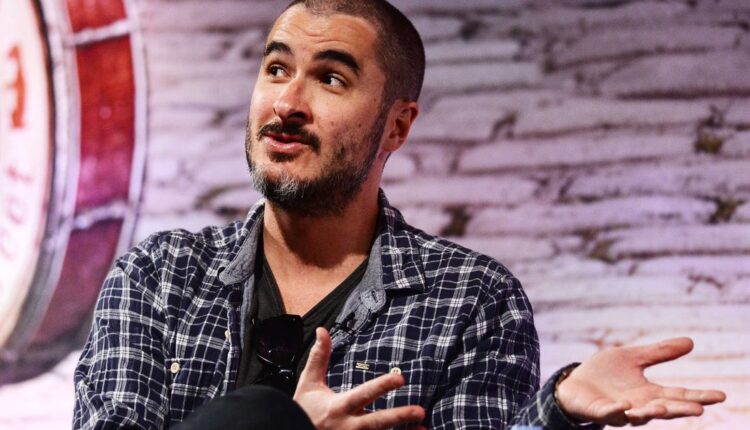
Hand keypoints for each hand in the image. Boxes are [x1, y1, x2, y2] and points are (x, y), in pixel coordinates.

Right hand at [293, 327, 425, 429]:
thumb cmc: (302, 411)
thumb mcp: (308, 383)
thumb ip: (319, 357)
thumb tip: (322, 330)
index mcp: (338, 407)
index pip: (363, 394)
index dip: (382, 386)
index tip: (400, 378)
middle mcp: (347, 427)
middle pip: (377, 423)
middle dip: (399, 417)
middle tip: (420, 412)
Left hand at [556, 337, 725, 425]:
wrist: (574, 383)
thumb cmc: (604, 373)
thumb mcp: (633, 358)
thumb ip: (659, 353)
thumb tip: (690, 342)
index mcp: (649, 393)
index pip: (678, 395)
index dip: (698, 396)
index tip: (720, 395)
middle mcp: (639, 405)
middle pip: (664, 409)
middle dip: (681, 410)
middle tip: (699, 409)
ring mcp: (620, 411)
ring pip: (639, 416)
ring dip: (651, 413)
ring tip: (664, 409)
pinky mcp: (600, 411)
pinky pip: (610, 414)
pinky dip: (618, 411)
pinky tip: (625, 406)